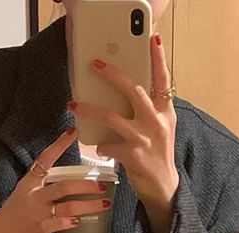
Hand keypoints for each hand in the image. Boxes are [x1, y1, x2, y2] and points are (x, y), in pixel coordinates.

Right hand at [0, 127, 110, 232]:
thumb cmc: (14, 215)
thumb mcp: (26, 195)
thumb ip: (45, 188)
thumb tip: (71, 184)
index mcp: (30, 182)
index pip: (45, 159)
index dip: (59, 145)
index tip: (73, 132)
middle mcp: (34, 195)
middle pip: (63, 186)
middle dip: (86, 185)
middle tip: (102, 185)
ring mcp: (36, 212)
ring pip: (67, 206)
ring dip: (88, 205)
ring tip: (104, 203)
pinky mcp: (38, 229)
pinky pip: (58, 224)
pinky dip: (70, 222)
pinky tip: (80, 222)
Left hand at [67, 33, 178, 216]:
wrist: (163, 187)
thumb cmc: (158, 156)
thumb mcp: (161, 129)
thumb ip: (150, 111)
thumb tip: (128, 94)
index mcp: (165, 113)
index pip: (163, 80)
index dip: (158, 59)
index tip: (152, 39)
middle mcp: (156, 122)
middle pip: (133, 90)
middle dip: (112, 75)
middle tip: (96, 65)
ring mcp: (144, 138)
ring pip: (111, 117)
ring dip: (89, 110)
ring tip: (73, 105)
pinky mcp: (132, 156)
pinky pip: (107, 145)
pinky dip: (100, 146)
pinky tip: (100, 148)